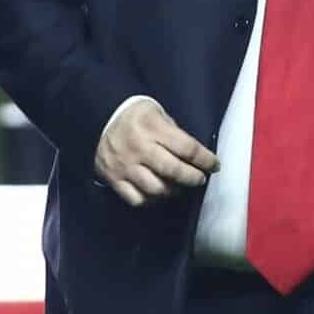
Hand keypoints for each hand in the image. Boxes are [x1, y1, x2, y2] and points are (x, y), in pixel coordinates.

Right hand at [94, 99, 219, 206]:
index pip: (187, 148)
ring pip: (155, 189)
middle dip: (193, 177)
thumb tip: (194, 157)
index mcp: (152, 127)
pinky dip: (151, 200)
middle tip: (199, 178)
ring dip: (173, 191)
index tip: (214, 165)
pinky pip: (136, 199)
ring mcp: (125, 165)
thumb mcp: (158, 113)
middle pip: (173, 171)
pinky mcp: (114, 179)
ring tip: (179, 187)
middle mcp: (138, 147)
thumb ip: (174, 133)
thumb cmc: (137, 115)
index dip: (206, 159)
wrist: (99, 117)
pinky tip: (158, 194)